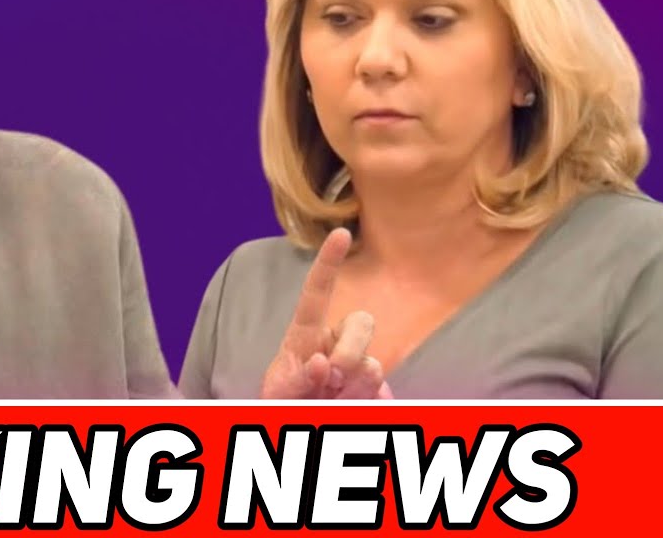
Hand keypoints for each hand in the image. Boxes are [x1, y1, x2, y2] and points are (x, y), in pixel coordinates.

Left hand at [261, 227, 388, 399]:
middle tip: (334, 378)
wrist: (299, 429)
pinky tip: (351, 410)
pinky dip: (367, 404)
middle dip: (352, 349)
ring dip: (354, 387)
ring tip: (332, 402)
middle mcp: (336, 344)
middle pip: (362, 323)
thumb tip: (322, 362)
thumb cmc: (284, 403)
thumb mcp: (279, 391)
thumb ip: (296, 378)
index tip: (341, 233)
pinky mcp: (376, 392)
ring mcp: (359, 367)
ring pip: (372, 365)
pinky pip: (384, 394)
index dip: (329, 262)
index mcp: (306, 334)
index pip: (317, 293)